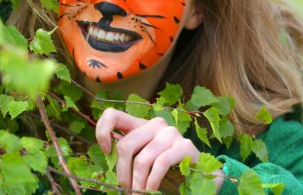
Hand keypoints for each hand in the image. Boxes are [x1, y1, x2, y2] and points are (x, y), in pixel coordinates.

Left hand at [96, 108, 219, 191]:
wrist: (199, 176)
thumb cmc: (165, 170)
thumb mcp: (142, 161)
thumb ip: (127, 158)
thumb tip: (106, 161)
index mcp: (139, 125)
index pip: (113, 115)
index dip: (102, 131)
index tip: (106, 151)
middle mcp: (155, 124)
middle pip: (126, 145)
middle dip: (122, 173)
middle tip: (125, 190)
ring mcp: (170, 133)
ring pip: (142, 159)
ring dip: (137, 184)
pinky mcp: (185, 145)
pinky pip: (160, 164)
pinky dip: (152, 182)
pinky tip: (151, 191)